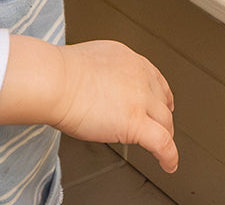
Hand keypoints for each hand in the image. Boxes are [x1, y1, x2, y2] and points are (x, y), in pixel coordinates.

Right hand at [53, 41, 178, 173]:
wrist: (55, 81)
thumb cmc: (62, 73)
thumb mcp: (94, 60)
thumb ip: (108, 72)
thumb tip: (105, 87)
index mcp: (129, 60)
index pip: (155, 78)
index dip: (161, 95)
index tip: (162, 103)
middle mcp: (139, 76)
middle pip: (162, 101)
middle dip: (163, 117)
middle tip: (160, 128)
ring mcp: (139, 100)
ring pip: (165, 122)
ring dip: (166, 136)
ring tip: (164, 150)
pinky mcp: (135, 123)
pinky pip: (162, 143)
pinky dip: (169, 156)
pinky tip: (168, 164)